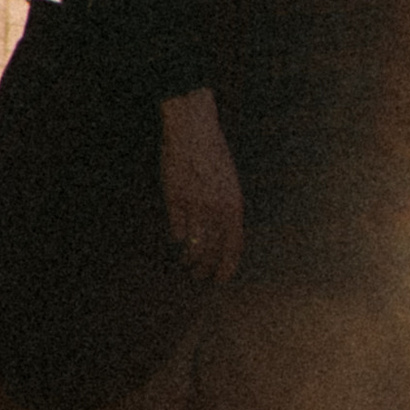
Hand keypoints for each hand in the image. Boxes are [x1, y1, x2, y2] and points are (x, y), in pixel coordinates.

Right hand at [159, 89, 243, 282]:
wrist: (194, 131)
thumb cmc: (213, 155)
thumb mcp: (228, 184)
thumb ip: (227, 210)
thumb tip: (222, 241)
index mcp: (234, 204)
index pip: (234, 246)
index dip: (227, 266)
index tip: (220, 279)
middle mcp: (216, 208)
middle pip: (213, 251)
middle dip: (206, 268)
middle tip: (200, 275)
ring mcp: (195, 205)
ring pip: (193, 245)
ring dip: (190, 259)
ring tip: (187, 263)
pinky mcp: (175, 200)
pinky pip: (177, 229)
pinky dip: (178, 235)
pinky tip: (178, 237)